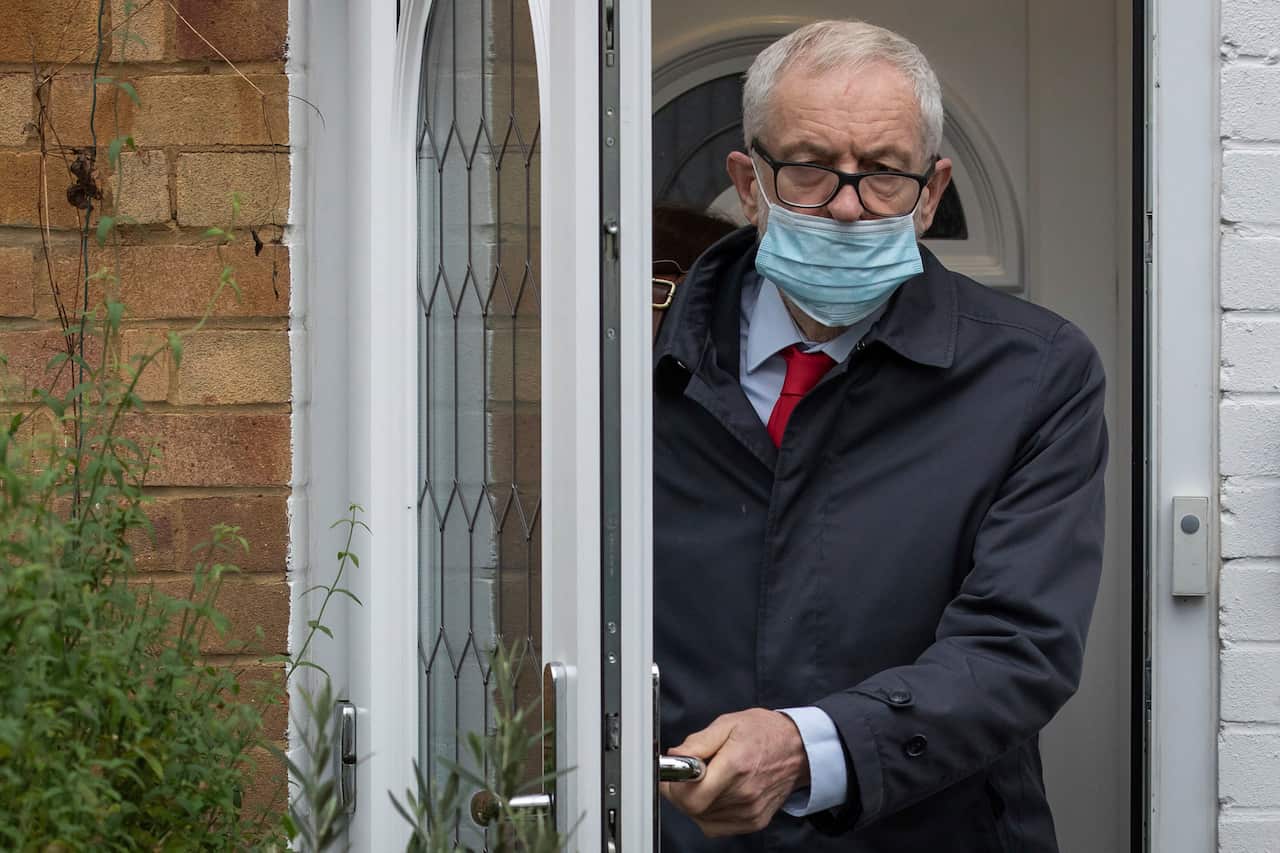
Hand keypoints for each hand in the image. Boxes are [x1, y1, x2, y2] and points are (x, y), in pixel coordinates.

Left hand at [660, 708, 808, 836]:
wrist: (798, 749)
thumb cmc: (764, 733)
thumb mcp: (728, 724)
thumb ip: (697, 742)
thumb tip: (674, 757)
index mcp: (736, 765)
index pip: (692, 795)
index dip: (674, 787)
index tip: (673, 774)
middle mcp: (744, 793)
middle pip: (694, 808)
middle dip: (680, 793)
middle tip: (685, 775)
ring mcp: (750, 811)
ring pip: (702, 819)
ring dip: (695, 802)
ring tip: (706, 780)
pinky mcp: (754, 821)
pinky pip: (717, 827)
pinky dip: (709, 813)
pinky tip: (716, 794)